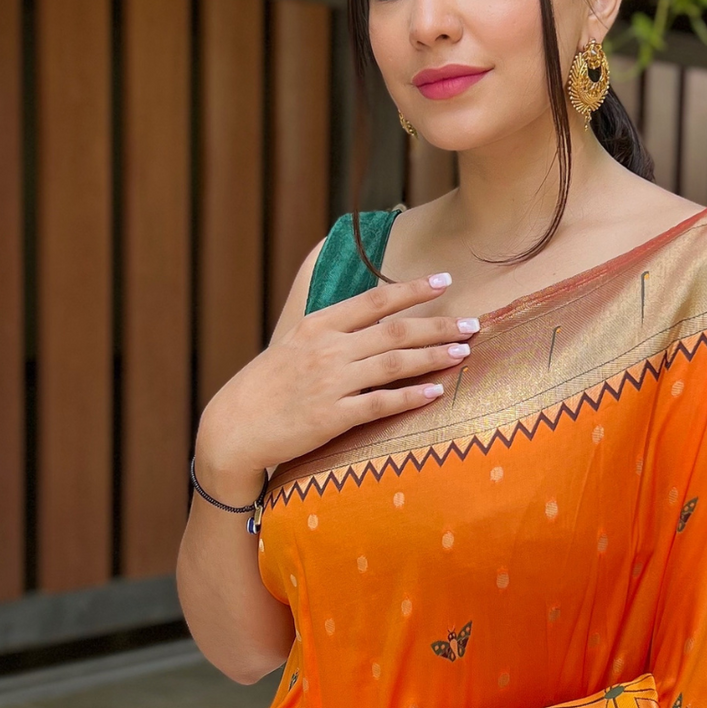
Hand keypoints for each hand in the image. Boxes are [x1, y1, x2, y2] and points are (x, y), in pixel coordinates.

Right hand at [193, 271, 476, 494]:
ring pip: (393, 364)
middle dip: (437, 324)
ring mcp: (329, 383)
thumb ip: (331, 331)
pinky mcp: (331, 418)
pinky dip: (410, 396)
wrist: (233, 428)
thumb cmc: (266, 387)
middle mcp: (326, 350)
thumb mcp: (293, 345)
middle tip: (473, 322)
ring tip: (464, 351)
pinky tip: (435, 391)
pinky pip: (380, 404)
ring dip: (433, 356)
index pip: (374, 300)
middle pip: (394, 330)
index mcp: (317, 326)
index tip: (444, 279)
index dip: (412, 289)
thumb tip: (370, 316)